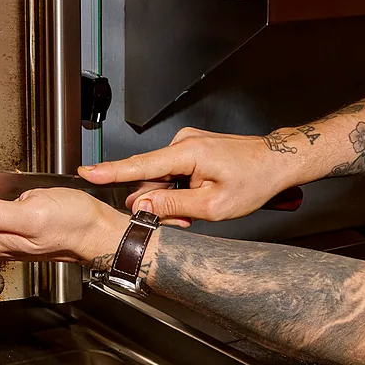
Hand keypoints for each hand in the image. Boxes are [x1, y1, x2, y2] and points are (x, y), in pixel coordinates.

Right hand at [78, 127, 294, 225]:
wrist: (277, 161)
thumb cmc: (254, 180)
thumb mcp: (213, 205)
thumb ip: (174, 206)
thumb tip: (143, 206)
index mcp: (186, 152)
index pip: (140, 165)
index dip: (110, 172)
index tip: (87, 172)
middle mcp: (183, 142)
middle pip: (151, 178)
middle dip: (159, 202)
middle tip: (183, 221)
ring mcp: (187, 144)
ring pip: (163, 178)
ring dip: (172, 198)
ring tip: (197, 210)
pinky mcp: (191, 148)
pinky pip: (173, 172)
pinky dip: (180, 190)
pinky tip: (197, 199)